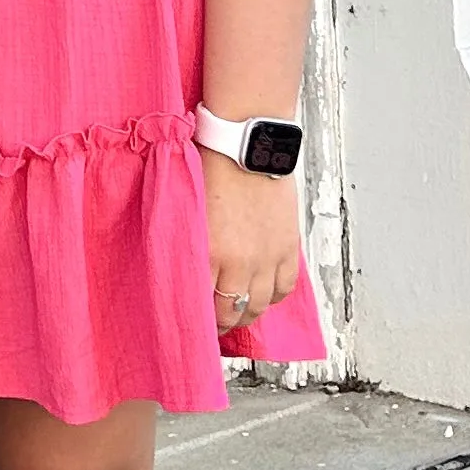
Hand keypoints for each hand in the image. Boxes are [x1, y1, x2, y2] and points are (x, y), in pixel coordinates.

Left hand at [202, 152, 303, 332]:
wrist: (246, 144)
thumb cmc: (210, 168)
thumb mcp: (185, 212)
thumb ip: (186, 246)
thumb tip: (181, 270)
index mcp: (207, 253)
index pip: (200, 305)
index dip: (195, 321)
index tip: (190, 325)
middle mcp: (239, 262)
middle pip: (231, 313)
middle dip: (221, 324)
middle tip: (213, 326)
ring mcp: (267, 257)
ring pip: (259, 306)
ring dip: (247, 314)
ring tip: (237, 313)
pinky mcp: (288, 247)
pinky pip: (285, 287)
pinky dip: (274, 296)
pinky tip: (264, 295)